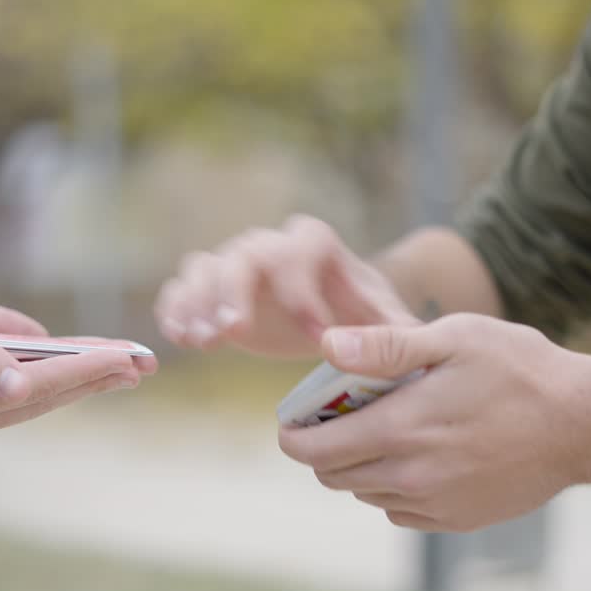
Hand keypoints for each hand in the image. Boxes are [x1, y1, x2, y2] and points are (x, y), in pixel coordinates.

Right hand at [0, 271, 156, 445]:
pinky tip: (79, 374)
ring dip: (78, 385)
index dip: (85, 369)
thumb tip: (19, 381)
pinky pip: (14, 399)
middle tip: (145, 363)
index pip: (36, 384)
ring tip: (124, 369)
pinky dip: (49, 385)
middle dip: (94, 379)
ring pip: (32, 402)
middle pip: (42, 398)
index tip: (127, 356)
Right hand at [154, 214, 417, 356]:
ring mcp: (237, 263)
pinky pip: (183, 285)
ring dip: (199, 301)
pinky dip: (176, 307)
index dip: (304, 291)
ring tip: (201, 341)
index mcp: (316, 245)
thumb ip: (399, 331)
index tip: (315, 337)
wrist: (334, 314)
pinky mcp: (211, 288)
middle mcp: (272, 245)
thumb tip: (415, 346)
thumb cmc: (364, 316)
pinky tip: (179, 338)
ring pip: (206, 266)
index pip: (303, 252)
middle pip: (245, 254)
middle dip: (236, 291)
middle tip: (232, 332)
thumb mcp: (387, 320)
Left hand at [278, 314, 590, 531]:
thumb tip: (327, 345)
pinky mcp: (457, 519)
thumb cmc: (521, 370)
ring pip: (366, 493)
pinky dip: (393, 488)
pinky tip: (418, 456)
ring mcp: (434, 504)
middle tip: (338, 419)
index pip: (316, 450)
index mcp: (401, 429)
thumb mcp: (453, 339)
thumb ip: (385, 346)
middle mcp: (410, 475)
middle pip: (333, 477)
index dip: (293, 436)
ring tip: (384, 431)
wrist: (585, 424)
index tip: (292, 422)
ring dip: (359, 467)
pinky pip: (400, 511)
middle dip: (322, 449)